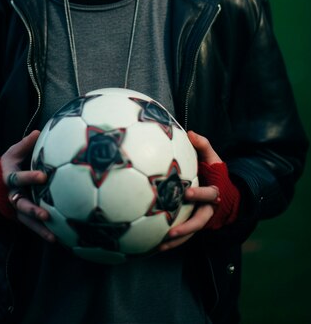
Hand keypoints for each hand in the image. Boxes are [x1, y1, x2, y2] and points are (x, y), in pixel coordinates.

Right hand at [1, 130, 55, 242]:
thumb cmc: (9, 164)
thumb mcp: (13, 152)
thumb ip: (25, 144)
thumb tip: (39, 131)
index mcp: (9, 177)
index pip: (18, 178)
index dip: (29, 177)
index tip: (44, 176)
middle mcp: (12, 195)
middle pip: (21, 204)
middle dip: (33, 209)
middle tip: (46, 214)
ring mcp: (15, 208)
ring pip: (26, 220)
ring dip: (39, 227)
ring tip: (53, 235)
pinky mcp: (21, 217)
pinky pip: (31, 227)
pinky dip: (42, 233)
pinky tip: (57, 239)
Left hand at [159, 131, 221, 251]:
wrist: (225, 192)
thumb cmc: (213, 171)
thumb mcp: (212, 157)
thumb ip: (203, 145)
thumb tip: (190, 133)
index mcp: (214, 191)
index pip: (209, 194)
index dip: (199, 194)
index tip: (187, 193)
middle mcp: (209, 208)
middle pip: (200, 220)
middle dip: (187, 227)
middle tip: (171, 232)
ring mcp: (202, 219)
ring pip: (191, 233)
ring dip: (177, 240)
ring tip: (160, 246)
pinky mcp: (194, 225)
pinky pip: (183, 237)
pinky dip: (171, 242)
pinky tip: (154, 247)